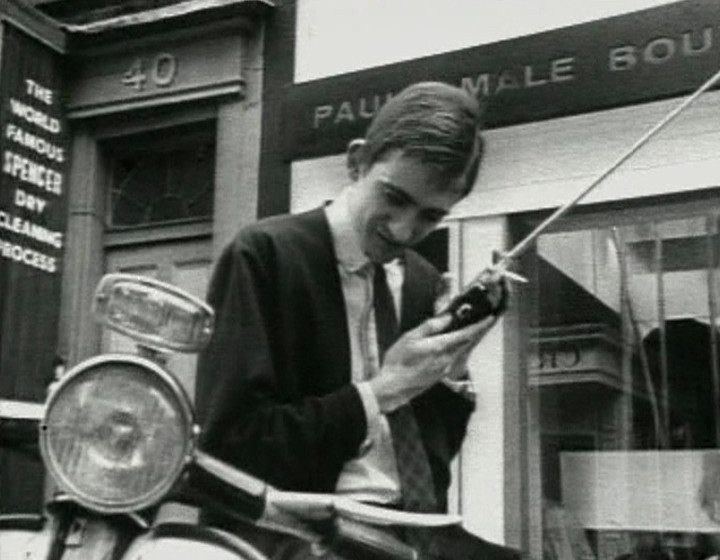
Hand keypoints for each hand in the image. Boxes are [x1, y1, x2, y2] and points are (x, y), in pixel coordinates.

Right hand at [369, 312, 496, 411]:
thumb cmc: (398, 361)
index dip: (480, 325)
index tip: (490, 318)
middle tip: (483, 321)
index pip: (466, 334)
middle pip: (467, 343)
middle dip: (476, 332)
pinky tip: (451, 346)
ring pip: (461, 351)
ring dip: (467, 340)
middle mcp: (447, 359)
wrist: (393, 387)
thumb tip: (448, 317)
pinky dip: (457, 349)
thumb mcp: (410, 337)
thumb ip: (431, 326)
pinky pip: (454, 359)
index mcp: (440, 347)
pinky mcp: (440, 375)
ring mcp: (445, 369)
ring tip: (467, 330)